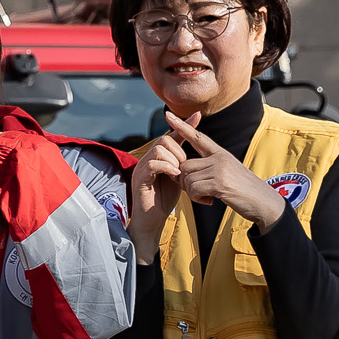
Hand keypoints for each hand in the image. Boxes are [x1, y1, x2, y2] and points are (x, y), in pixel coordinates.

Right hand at [127, 120, 185, 263]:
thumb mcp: (177, 178)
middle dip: (179, 151)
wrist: (151, 223)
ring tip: (178, 174)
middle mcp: (147, 159)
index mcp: (157, 158)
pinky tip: (174, 176)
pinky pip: (153, 164)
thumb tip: (196, 153)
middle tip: (183, 168)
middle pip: (164, 140)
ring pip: (159, 149)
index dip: (184, 126)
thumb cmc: (163, 201)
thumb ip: (182, 164)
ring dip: (174, 160)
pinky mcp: (139, 178)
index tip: (199, 115)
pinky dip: (166, 167)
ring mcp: (141, 168)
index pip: (171, 137)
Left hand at [163, 111, 283, 228]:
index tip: (168, 115)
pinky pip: (194, 189)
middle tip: (197, 192)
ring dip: (192, 192)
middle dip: (184, 181)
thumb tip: (187, 171)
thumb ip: (210, 168)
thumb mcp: (229, 172)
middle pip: (185, 165)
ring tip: (207, 196)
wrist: (264, 202)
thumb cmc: (245, 191)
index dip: (182, 127)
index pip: (197, 137)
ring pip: (187, 179)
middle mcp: (219, 158)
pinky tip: (209, 201)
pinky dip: (197, 199)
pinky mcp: (219, 183)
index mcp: (221, 153)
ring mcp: (220, 169)